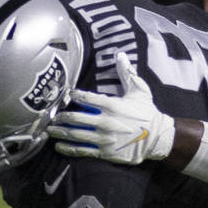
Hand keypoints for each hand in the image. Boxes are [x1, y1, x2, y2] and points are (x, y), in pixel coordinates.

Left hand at [48, 52, 174, 163]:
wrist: (157, 138)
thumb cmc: (147, 113)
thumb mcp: (139, 90)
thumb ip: (127, 73)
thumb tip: (120, 55)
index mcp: (111, 105)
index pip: (85, 98)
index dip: (73, 95)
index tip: (67, 94)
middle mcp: (105, 121)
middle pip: (75, 118)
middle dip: (61, 117)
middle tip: (52, 116)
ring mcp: (103, 138)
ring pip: (75, 135)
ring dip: (60, 132)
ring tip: (49, 130)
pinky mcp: (105, 152)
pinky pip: (82, 151)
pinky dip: (68, 149)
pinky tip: (59, 146)